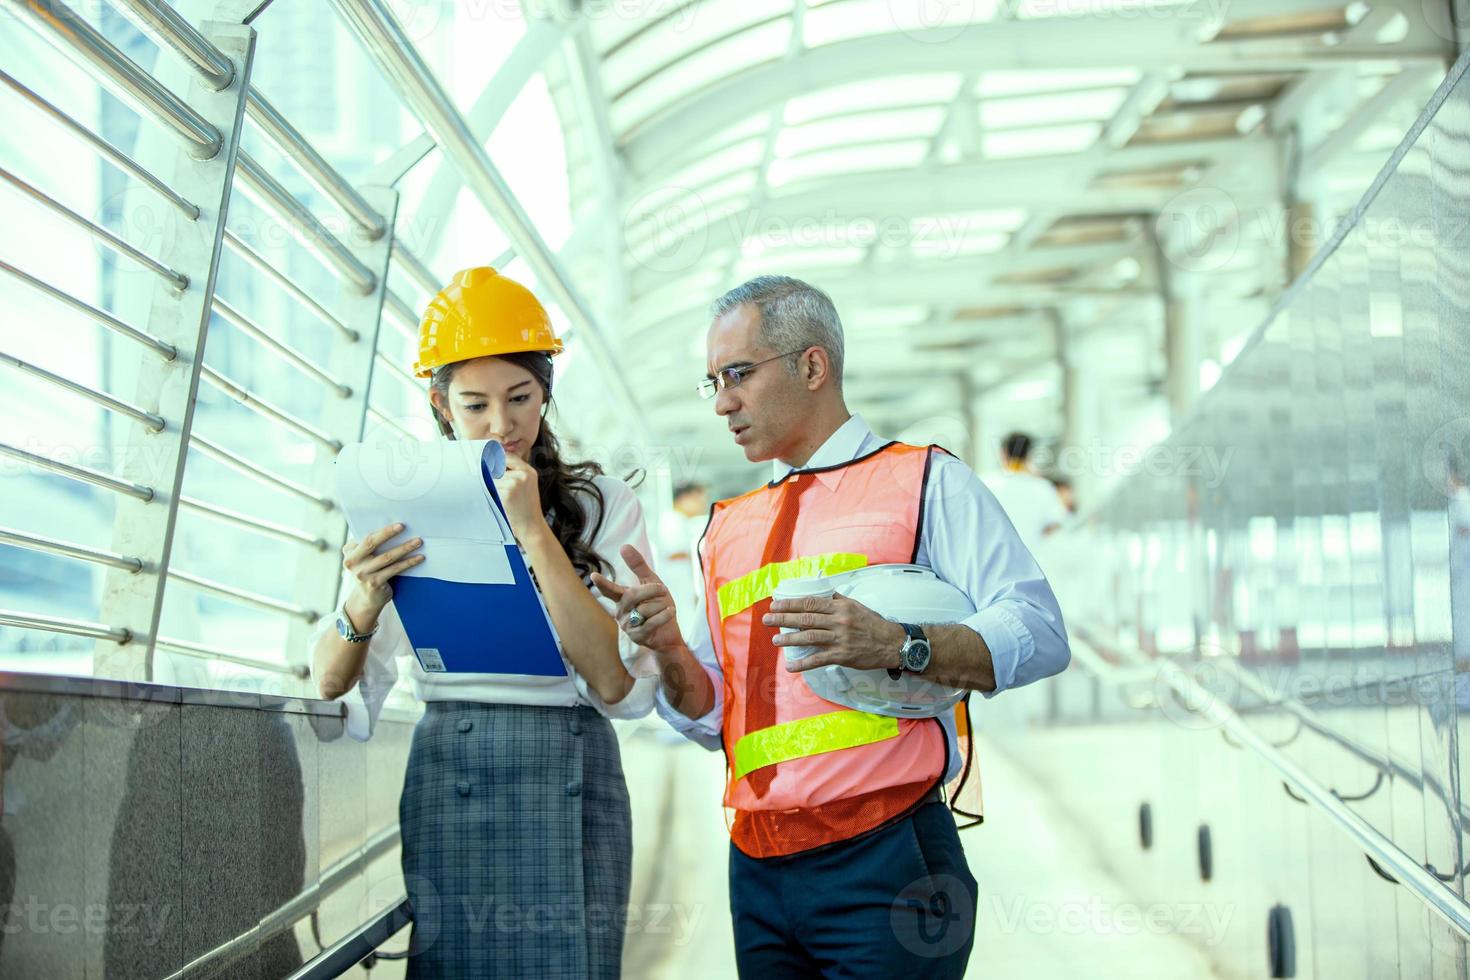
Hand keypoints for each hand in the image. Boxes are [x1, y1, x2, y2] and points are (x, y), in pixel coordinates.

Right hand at [343, 522, 423, 613]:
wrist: (368, 598)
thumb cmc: (370, 570)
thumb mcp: (364, 557)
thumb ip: (370, 544)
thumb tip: (394, 527)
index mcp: (349, 551)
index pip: (365, 537)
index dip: (381, 530)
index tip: (398, 524)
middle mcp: (353, 562)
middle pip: (371, 543)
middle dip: (388, 533)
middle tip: (403, 526)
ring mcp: (363, 574)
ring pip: (387, 557)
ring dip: (404, 548)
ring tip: (418, 541)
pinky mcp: (374, 583)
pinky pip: (394, 569)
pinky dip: (408, 562)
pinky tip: (419, 557)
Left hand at [494, 453, 543, 540]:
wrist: (531, 525)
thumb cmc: (526, 508)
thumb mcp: (527, 486)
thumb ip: (515, 473)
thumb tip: (494, 463)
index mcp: (529, 471)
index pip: (508, 457)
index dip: (496, 458)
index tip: (487, 460)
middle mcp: (523, 475)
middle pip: (497, 467)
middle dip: (491, 474)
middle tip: (493, 484)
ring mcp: (515, 483)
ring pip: (492, 479)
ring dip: (491, 487)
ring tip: (501, 498)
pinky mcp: (507, 493)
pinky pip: (491, 489)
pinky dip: (491, 495)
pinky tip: (499, 502)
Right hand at [591, 544, 683, 653]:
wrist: (669, 632)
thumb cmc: (658, 605)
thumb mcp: (651, 582)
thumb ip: (638, 566)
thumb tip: (623, 546)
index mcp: (621, 598)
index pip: (610, 590)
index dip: (603, 583)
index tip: (593, 576)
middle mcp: (620, 612)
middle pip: (632, 595)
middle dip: (650, 590)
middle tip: (663, 589)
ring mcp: (627, 626)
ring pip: (645, 609)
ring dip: (661, 606)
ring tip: (663, 609)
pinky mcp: (637, 636)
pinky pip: (652, 622)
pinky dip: (664, 615)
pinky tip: (670, 612)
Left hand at [763, 594, 906, 671]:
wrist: (891, 643)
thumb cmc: (873, 624)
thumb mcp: (856, 606)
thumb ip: (838, 600)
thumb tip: (824, 594)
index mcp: (840, 607)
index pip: (810, 603)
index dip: (790, 604)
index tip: (776, 605)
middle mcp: (838, 621)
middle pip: (806, 619)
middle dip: (783, 619)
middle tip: (767, 620)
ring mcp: (840, 639)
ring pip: (809, 637)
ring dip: (790, 639)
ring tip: (775, 640)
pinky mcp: (842, 656)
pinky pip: (819, 660)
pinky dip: (803, 664)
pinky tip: (791, 667)